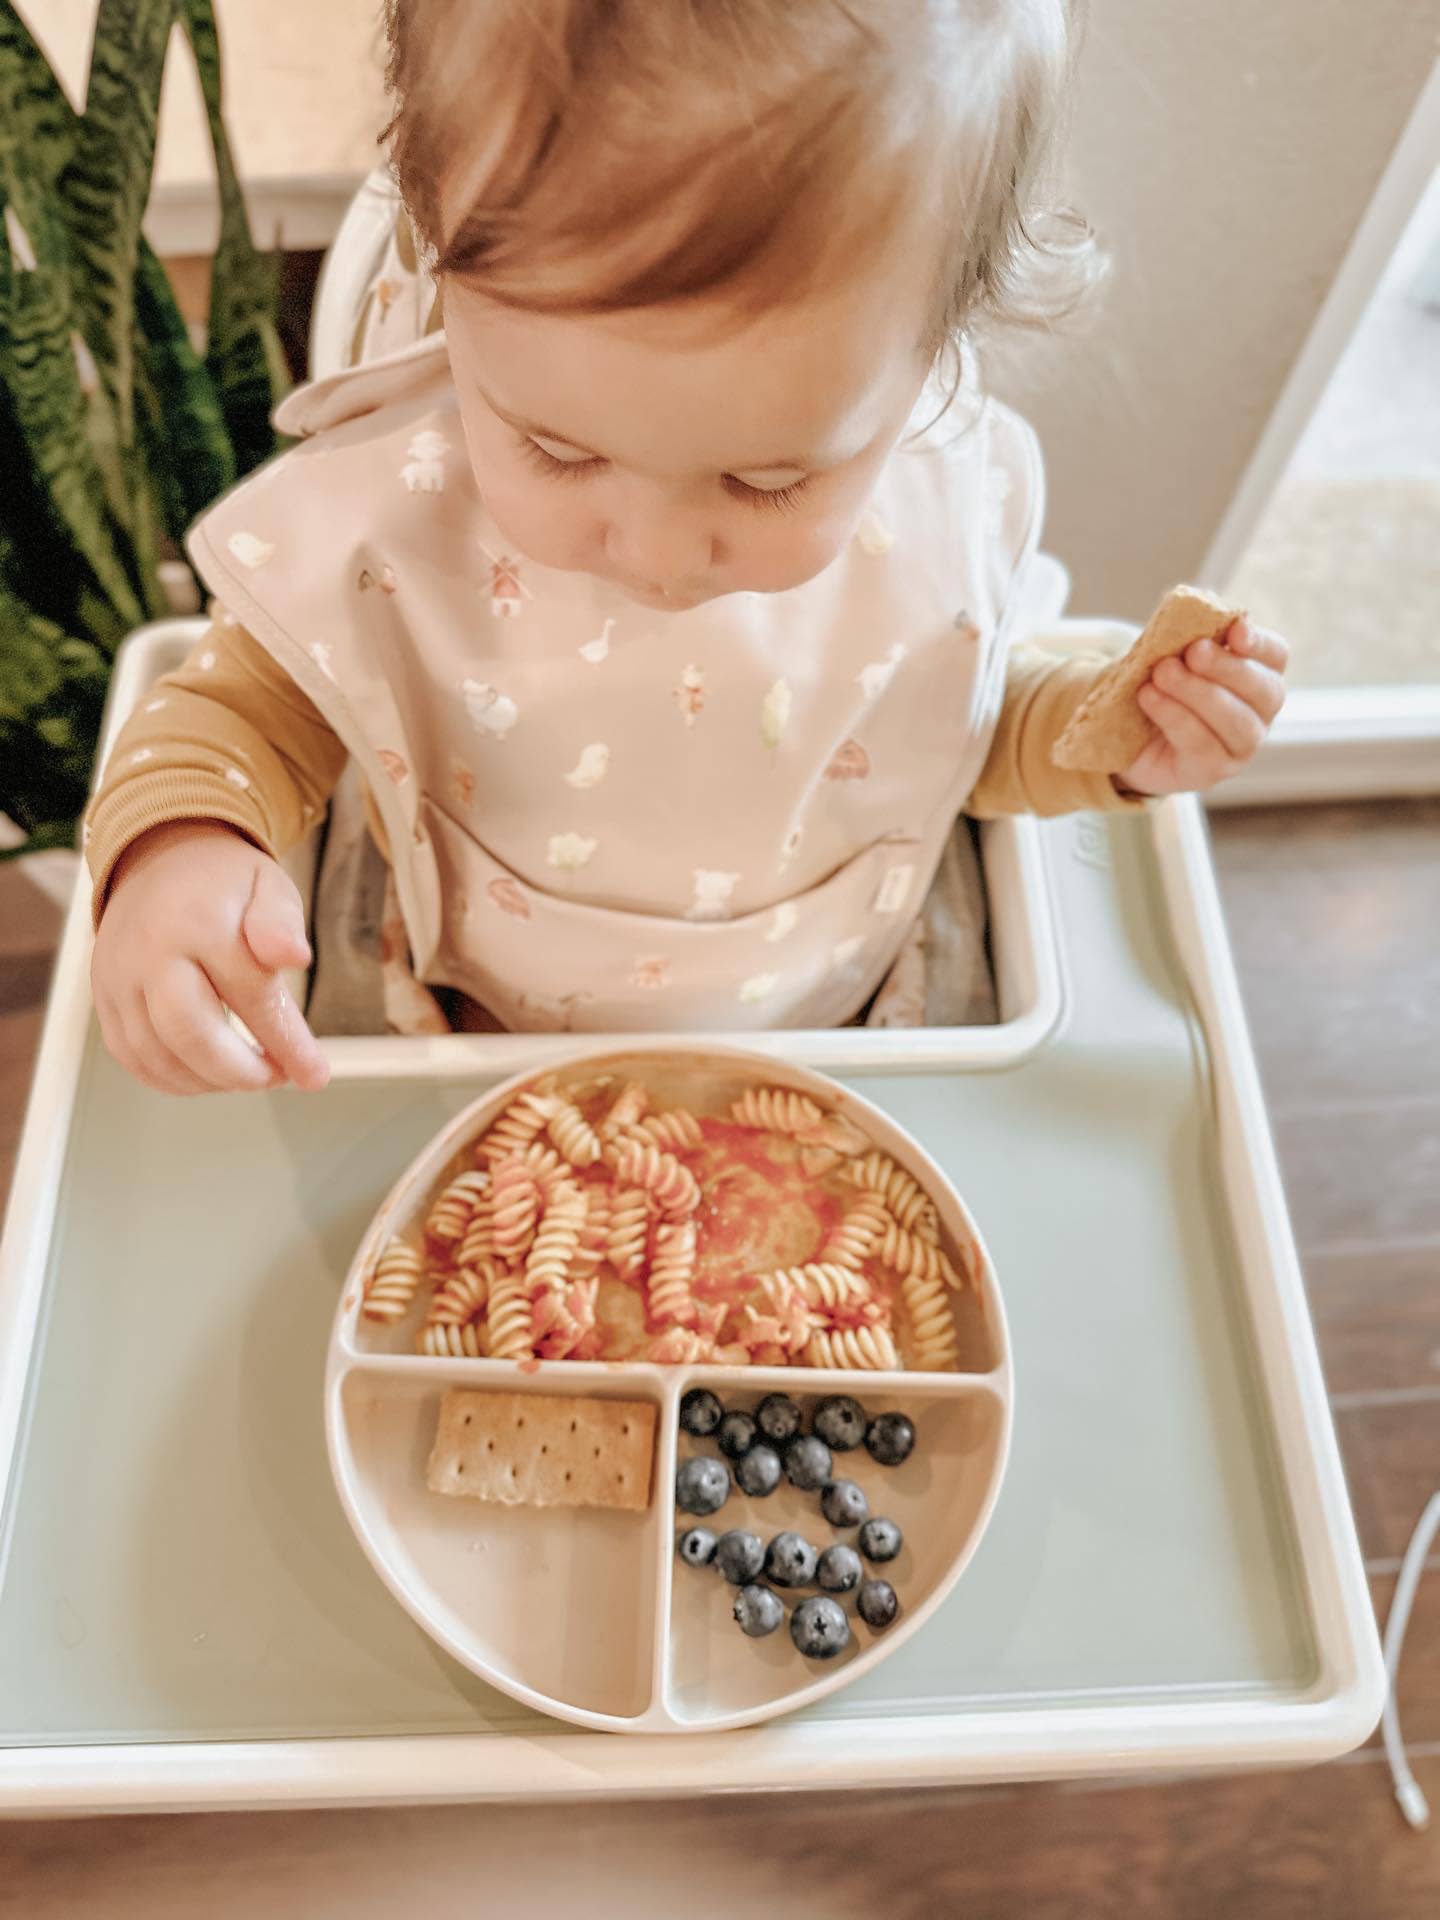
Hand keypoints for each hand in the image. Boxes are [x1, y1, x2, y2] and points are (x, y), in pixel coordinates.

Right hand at [91, 821, 329, 1095]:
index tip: (314, 1073)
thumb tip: (295, 956)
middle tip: (276, 1076)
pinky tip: (208, 1076)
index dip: (285, 1041)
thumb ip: (282, 922)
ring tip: (248, 1074)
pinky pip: (130, 1055)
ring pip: (156, 1054)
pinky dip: (171, 1079)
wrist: (159, 861)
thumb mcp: (269, 885)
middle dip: (239, 1071)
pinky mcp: (103, 997)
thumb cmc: (225, 885)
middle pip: (188, 1033)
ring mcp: (118, 977)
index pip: (248, 994)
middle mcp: (150, 951)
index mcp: (198, 920)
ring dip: (209, 1081)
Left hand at [1120, 616, 1288, 797]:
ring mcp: (1241, 748)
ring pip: (1235, 721)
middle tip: (1193, 652)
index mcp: (1260, 676)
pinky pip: (1200, 743)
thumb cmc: (1160, 686)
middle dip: (1227, 667)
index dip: (1260, 643)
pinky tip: (1149, 697)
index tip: (1236, 630)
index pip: (1276, 656)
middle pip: (1263, 689)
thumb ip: (1186, 636)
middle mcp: (1260, 714)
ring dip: (1198, 692)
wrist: (1128, 737)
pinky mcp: (1211, 771)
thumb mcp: (1173, 654)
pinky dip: (1173, 716)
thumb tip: (1187, 611)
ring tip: (1163, 672)